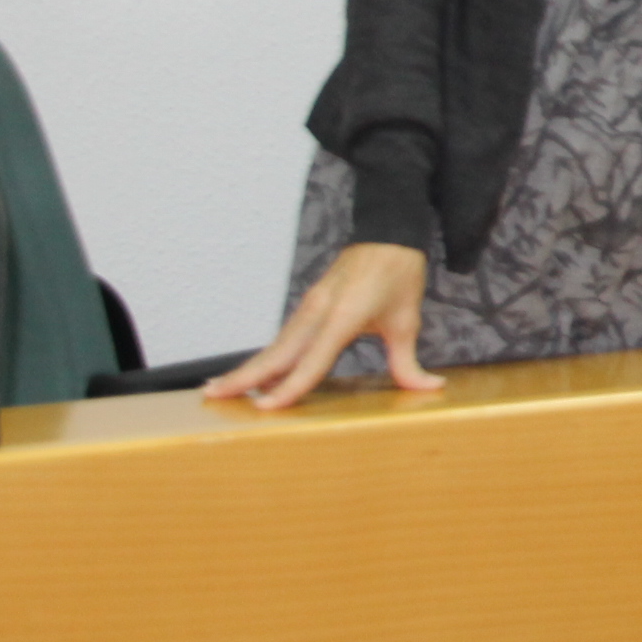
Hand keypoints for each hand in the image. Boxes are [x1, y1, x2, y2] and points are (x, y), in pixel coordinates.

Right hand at [203, 241, 444, 409]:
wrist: (389, 233)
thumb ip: (408, 361)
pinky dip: (267, 356)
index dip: (289, 387)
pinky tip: (254, 372)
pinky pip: (284, 336)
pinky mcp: (309, 304)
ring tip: (219, 389)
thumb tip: (430, 388)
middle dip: (245, 377)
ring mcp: (310, 306)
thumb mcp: (407, 320)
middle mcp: (319, 311)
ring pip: (276, 345)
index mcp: (343, 315)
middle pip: (277, 353)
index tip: (264, 407)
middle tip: (212, 397)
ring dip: (249, 367)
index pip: (312, 361)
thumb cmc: (399, 275)